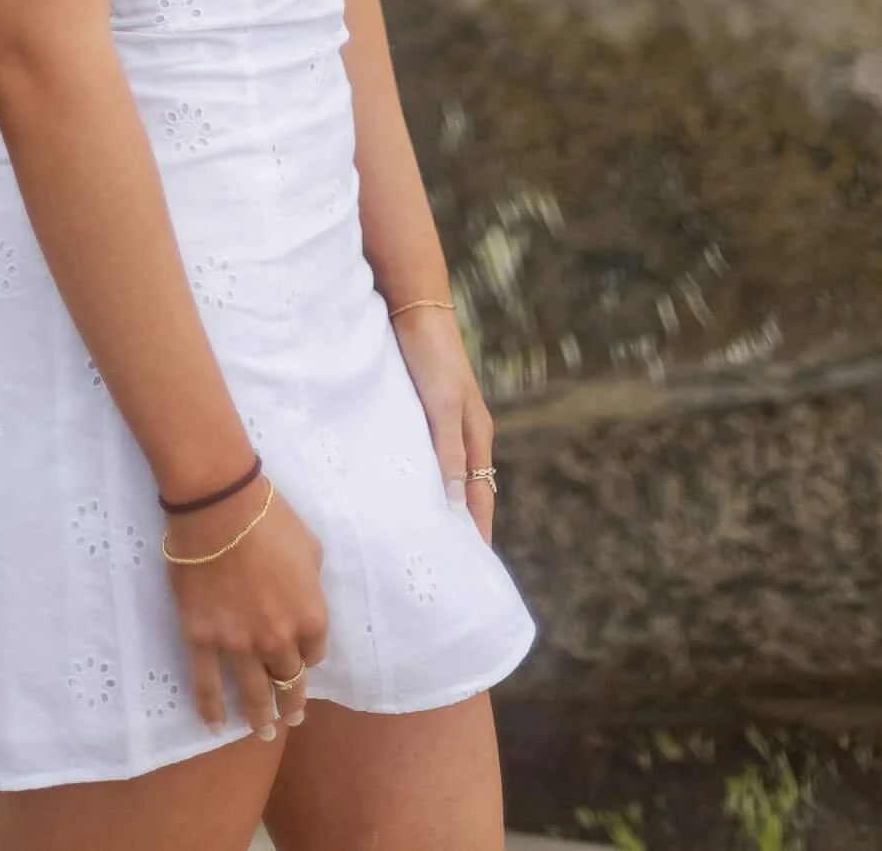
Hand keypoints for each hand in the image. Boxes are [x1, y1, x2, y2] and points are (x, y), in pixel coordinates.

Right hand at [162, 481, 328, 740]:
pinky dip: (210, 709)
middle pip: (288, 679)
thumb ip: (310, 580)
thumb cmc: (269, 518)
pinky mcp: (202, 639)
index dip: (309, 655)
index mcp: (310, 615)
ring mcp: (238, 643)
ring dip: (260, 717)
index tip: (303, 657)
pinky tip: (215, 726)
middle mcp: (279, 639)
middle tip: (291, 717)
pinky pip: (207, 684)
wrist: (220, 508)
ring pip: (252, 692)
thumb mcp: (309, 547)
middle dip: (291, 701)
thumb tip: (301, 593)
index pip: (315, 651)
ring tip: (263, 732)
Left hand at [393, 307, 495, 544]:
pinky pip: (426, 455)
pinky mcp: (421, 412)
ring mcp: (443, 423)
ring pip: (446, 474)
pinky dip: (421, 477)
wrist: (414, 310)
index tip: (472, 571)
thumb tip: (459, 505)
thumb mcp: (442, 407)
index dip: (478, 532)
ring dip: (438, 502)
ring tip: (420, 537)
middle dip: (460, 525)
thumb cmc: (433, 356)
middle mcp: (463, 434)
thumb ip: (449, 453)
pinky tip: (400, 490)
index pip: (481, 497)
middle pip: (467, 490)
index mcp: (477, 436)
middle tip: (444, 565)